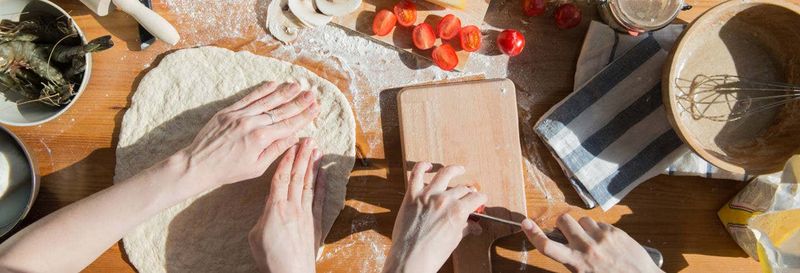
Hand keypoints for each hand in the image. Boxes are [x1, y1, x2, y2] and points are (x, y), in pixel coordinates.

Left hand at [179, 82, 318, 189]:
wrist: (198, 164)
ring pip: (266, 100)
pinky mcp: (228, 111)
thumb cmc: (228, 171)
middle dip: (298, 102)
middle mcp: (251, 123)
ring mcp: (239, 115)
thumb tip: (294, 137)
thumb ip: (276, 150)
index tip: (316, 108)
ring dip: (284, 92)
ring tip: (298, 85)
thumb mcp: (257, 167)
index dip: (304, 116)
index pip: (288, 124)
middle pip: (280, 110)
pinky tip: (273, 84)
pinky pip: (249, 98)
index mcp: (260, 139)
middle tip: (312, 94)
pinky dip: (262, 90)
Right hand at [249, 138, 324, 272]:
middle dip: (302, 155)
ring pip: (309, 183)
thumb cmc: (270, 257)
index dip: (286, 159)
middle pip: (298, 175)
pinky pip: (319, 198)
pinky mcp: (316, 222)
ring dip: (312, 164)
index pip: (281, 177)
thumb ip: (264, 215)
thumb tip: (270, 207)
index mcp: (275, 207)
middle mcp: (293, 206)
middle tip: (307, 138)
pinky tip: (324, 171)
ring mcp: (307, 213)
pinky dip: (322, 183)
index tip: (290, 144)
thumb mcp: (256, 234)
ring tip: (316, 148)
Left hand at [383, 163, 486, 272]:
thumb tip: (474, 227)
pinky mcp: (412, 195)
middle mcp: (444, 199)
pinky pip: (417, 174)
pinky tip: (428, 165)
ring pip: (444, 174)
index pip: (475, 198)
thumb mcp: (455, 239)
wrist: (411, 258)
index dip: (481, 198)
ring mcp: (427, 195)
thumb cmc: (433, 253)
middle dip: (468, 190)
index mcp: (458, 211)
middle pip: (462, 188)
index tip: (481, 198)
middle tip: (469, 192)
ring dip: (454, 170)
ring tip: (458, 169)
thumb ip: (464, 227)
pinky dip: (422, 166)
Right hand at [521, 214, 662, 272]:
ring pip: (581, 219)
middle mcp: (587, 248)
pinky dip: (598, 229)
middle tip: (568, 233)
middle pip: (563, 221)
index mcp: (576, 262)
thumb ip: (571, 261)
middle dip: (562, 224)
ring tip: (591, 239)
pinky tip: (605, 242)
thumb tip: (561, 246)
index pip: (548, 246)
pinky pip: (598, 222)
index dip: (533, 234)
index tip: (525, 223)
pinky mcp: (614, 231)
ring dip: (582, 227)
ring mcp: (601, 237)